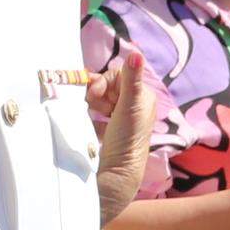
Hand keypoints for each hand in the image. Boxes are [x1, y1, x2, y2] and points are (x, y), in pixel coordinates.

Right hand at [90, 51, 156, 226]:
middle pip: (107, 87)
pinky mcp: (109, 134)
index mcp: (142, 98)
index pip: (117, 75)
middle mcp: (134, 107)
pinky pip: (94, 116)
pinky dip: (89, 117)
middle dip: (94, 93)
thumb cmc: (125, 140)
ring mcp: (121, 121)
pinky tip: (88, 126)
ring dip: (90, 104)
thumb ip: (130, 80)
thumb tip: (136, 53)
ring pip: (99, 100)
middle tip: (89, 105)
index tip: (91, 96)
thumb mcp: (127, 107)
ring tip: (88, 115)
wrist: (115, 177)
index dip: (101, 82)